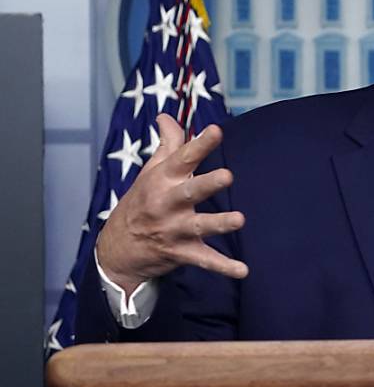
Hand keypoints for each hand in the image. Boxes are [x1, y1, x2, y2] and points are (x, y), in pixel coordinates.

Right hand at [95, 114, 248, 295]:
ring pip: (200, 226)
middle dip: (207, 184)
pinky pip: (205, 261)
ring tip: (240, 220)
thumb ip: (168, 144)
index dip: (200, 144)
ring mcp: (174, 230)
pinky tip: (244, 270)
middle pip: (190, 192)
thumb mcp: (151, 172)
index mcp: (163, 180)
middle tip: (227, 176)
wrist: (117, 249)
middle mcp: (168, 204)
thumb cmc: (141, 202)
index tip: (216, 131)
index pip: (183, 158)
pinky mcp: (182, 253)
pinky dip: (224, 267)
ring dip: (219, 223)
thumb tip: (167, 116)